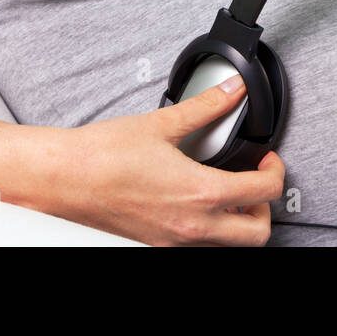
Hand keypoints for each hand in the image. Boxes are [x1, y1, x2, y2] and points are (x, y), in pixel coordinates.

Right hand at [42, 78, 285, 245]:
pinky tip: (195, 201)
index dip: (276, 171)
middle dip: (265, 208)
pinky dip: (209, 228)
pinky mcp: (154, 244)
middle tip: (254, 181)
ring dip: (238, 221)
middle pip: (257, 235)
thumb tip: (232, 90)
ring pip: (228, 245)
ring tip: (228, 192)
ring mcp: (172, 241)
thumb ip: (205, 106)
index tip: (267, 159)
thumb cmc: (101, 156)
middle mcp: (191, 227)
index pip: (265, 193)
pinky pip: (197, 245)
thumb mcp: (162, 124)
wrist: (60, 179)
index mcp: (200, 195)